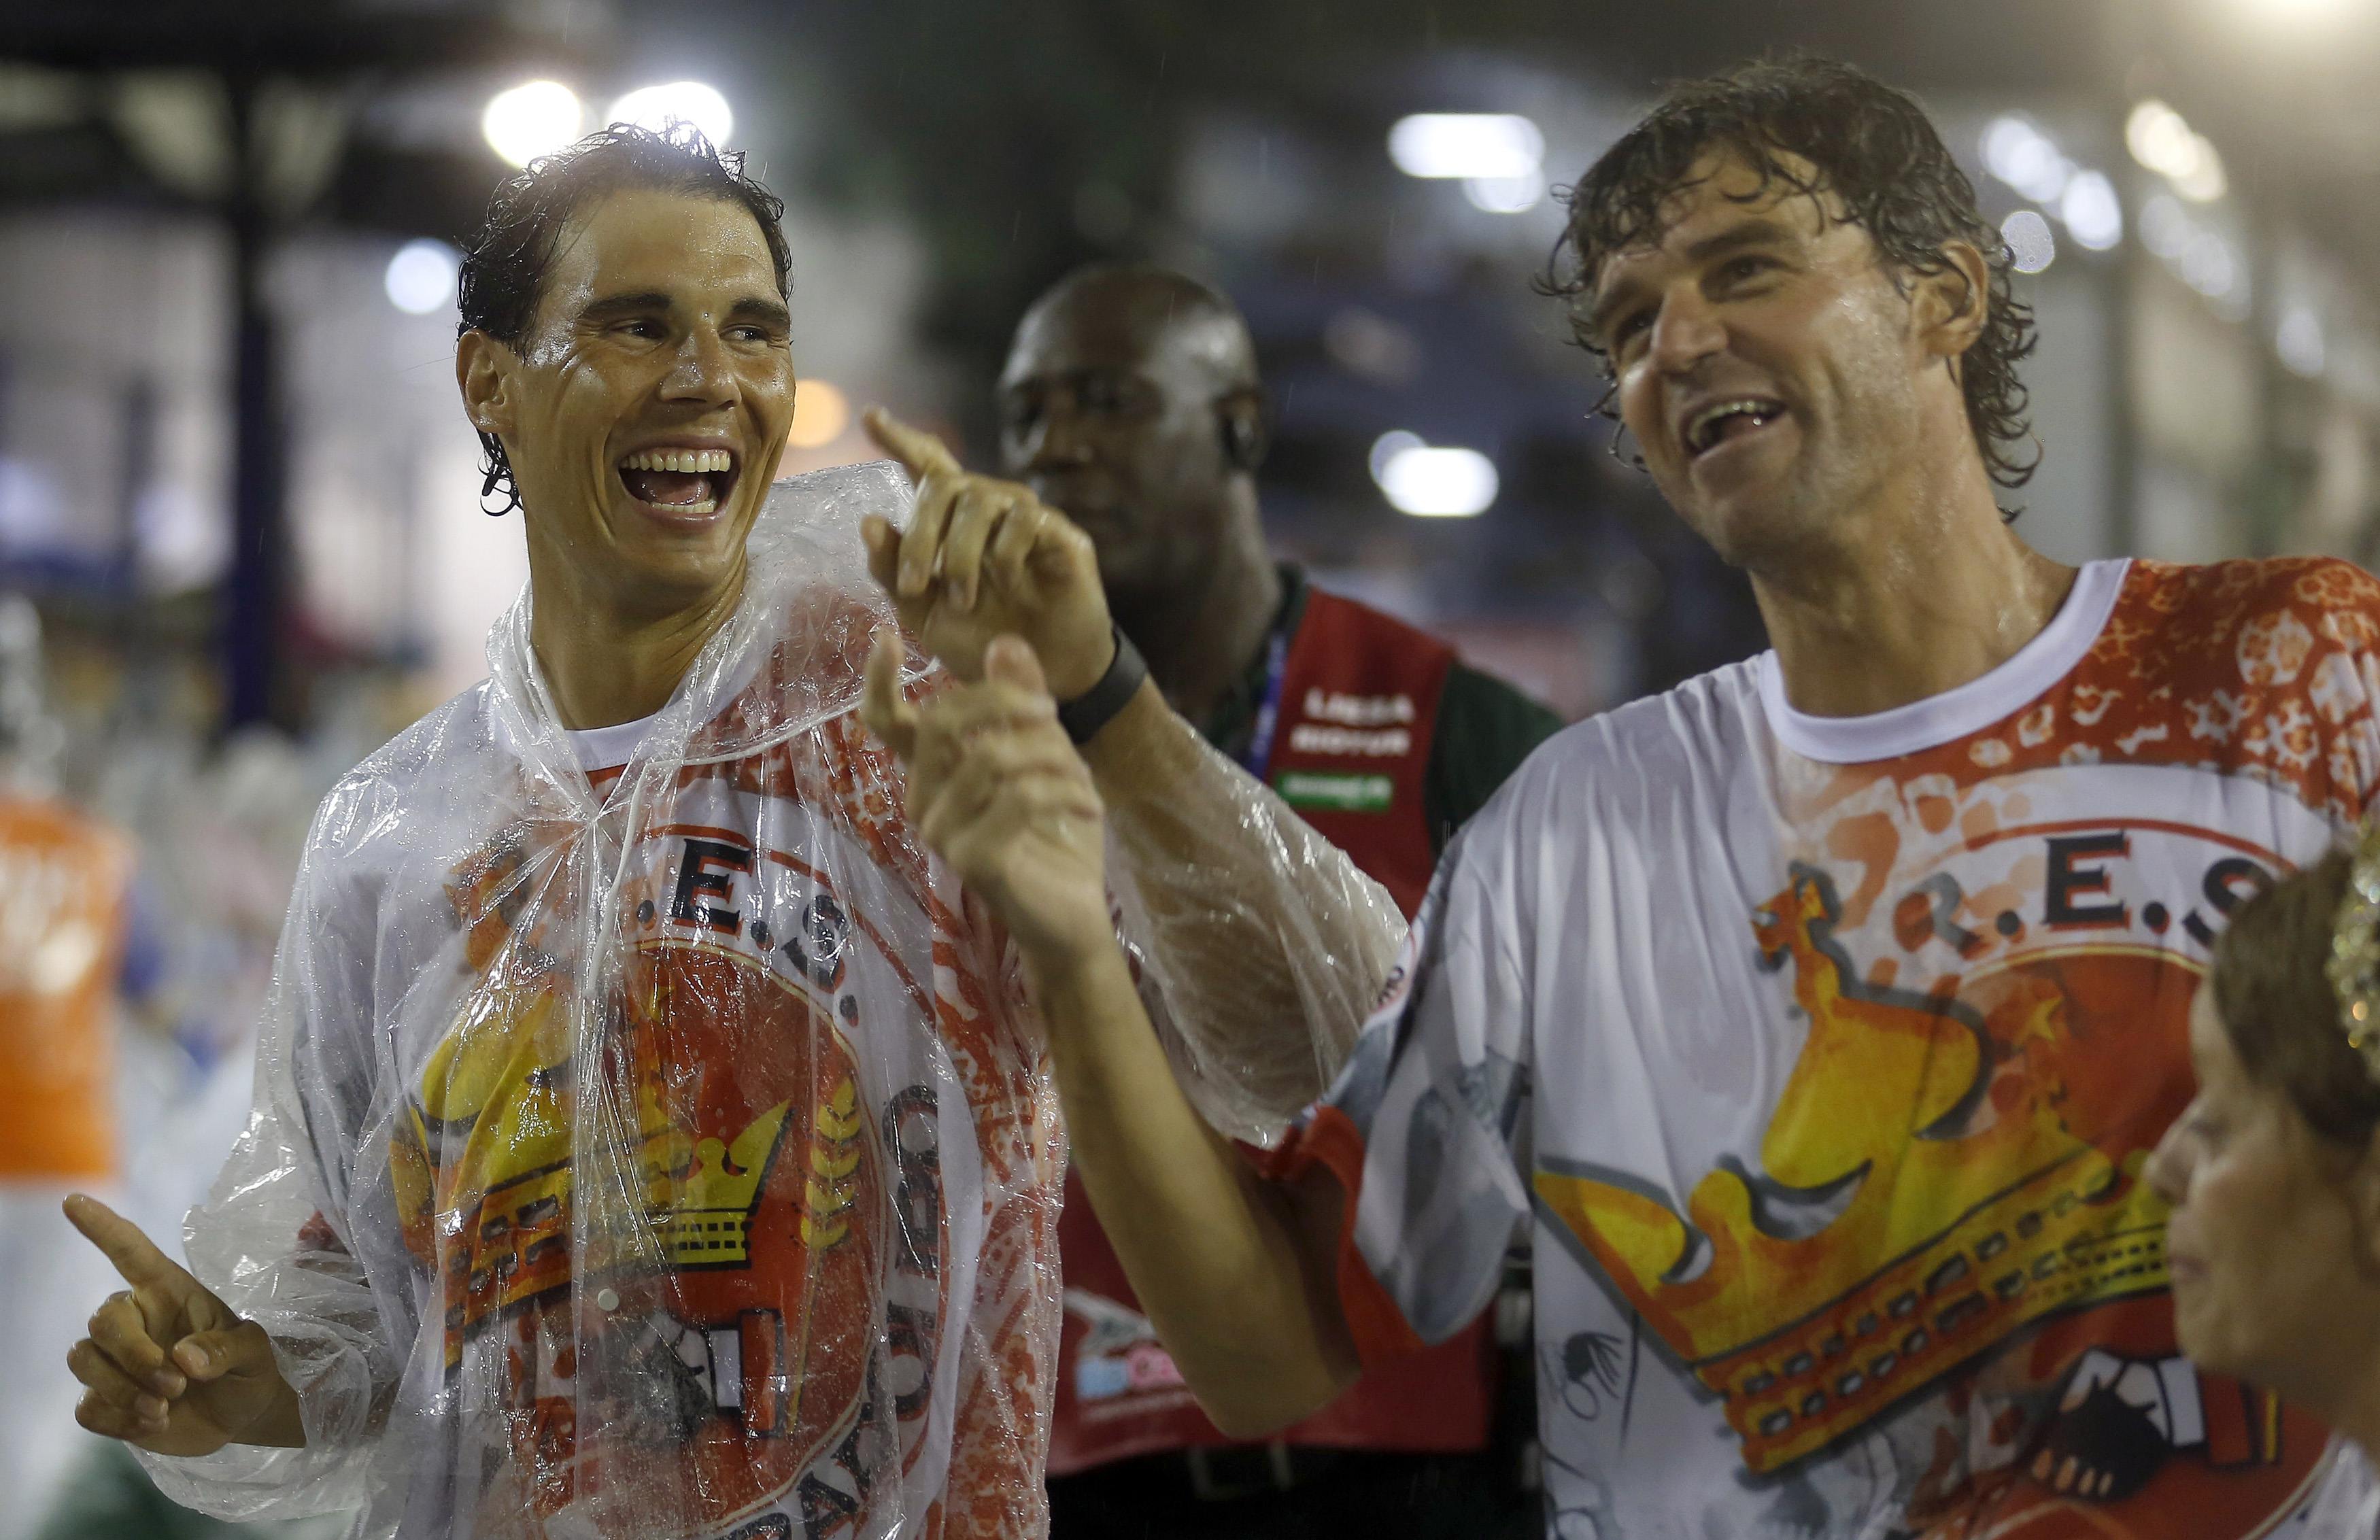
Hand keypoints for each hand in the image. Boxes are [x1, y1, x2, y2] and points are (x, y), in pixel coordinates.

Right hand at [62, 1194, 302, 1456]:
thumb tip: (184, 1357)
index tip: (74, 1200)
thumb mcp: (254, 1353)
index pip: (131, 1252)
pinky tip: (156, 1424)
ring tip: (166, 1407)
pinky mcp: (107, 1400)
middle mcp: (137, 1320)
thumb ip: (226, 1349)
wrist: (243, 1414)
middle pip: (101, 1321)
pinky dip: (118, 1419)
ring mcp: (116, 1362)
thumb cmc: (248, 1368)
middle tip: (176, 1385)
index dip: (103, 1226)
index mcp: (170, 1292)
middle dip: (134, 1356)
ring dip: (122, 1389)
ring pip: (84, 1361)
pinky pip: (87, 1407)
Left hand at [861, 408, 1115, 699]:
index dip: (901, 440)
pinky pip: (1023, 521)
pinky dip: (1006, 557)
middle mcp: (989, 508)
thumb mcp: (923, 612)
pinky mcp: (1060, 533)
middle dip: (920, 535)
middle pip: (943, 483)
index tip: (872, 417)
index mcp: (952, 521)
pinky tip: (1011, 585)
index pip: (928, 465)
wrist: (1038, 676)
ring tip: (965, 600)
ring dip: (961, 555)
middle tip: (914, 587)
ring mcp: (1025, 517)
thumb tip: (868, 521)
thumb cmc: (981, 639)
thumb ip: (893, 570)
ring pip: (980, 500)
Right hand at [861, 628, 1114, 972]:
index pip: (887, 724)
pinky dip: (1064, 791)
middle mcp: (923, 802)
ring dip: (1049, 755)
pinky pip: (1017, 798)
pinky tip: (1090, 805)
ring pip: (989, 758)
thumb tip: (1004, 643)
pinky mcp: (973, 859)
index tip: (886, 635)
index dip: (880, 681)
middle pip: (942, 722)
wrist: (1075, 916)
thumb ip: (1023, 702)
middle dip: (1001, 701)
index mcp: (931, 775)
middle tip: (1050, 709)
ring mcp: (943, 834)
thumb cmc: (1055, 835)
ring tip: (1081, 773)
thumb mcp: (1048, 755)